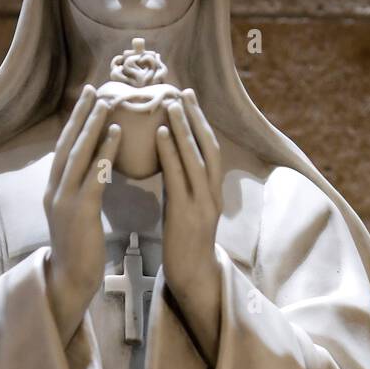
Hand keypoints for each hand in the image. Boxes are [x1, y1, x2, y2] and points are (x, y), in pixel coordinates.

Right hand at [44, 85, 120, 344]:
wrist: (71, 280)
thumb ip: (82, 190)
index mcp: (54, 190)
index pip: (64, 148)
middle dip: (81, 115)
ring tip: (107, 103)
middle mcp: (54, 190)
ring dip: (93, 126)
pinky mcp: (79, 212)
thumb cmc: (80, 249)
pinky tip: (117, 135)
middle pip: (67, 144)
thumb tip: (97, 168)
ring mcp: (64, 201)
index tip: (88, 99)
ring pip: (78, 155)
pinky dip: (104, 152)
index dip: (75, 122)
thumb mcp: (76, 215)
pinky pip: (93, 176)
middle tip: (94, 89)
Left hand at [156, 90, 222, 363]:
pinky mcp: (188, 215)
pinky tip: (157, 134)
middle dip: (195, 117)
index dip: (199, 121)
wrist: (192, 277)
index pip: (208, 148)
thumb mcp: (185, 208)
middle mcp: (212, 192)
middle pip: (207, 145)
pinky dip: (169, 152)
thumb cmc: (184, 244)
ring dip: (182, 128)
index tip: (187, 97)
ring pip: (196, 157)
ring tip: (169, 104)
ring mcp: (202, 203)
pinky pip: (178, 177)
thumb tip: (167, 158)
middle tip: (181, 91)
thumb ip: (180, 183)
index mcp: (211, 190)